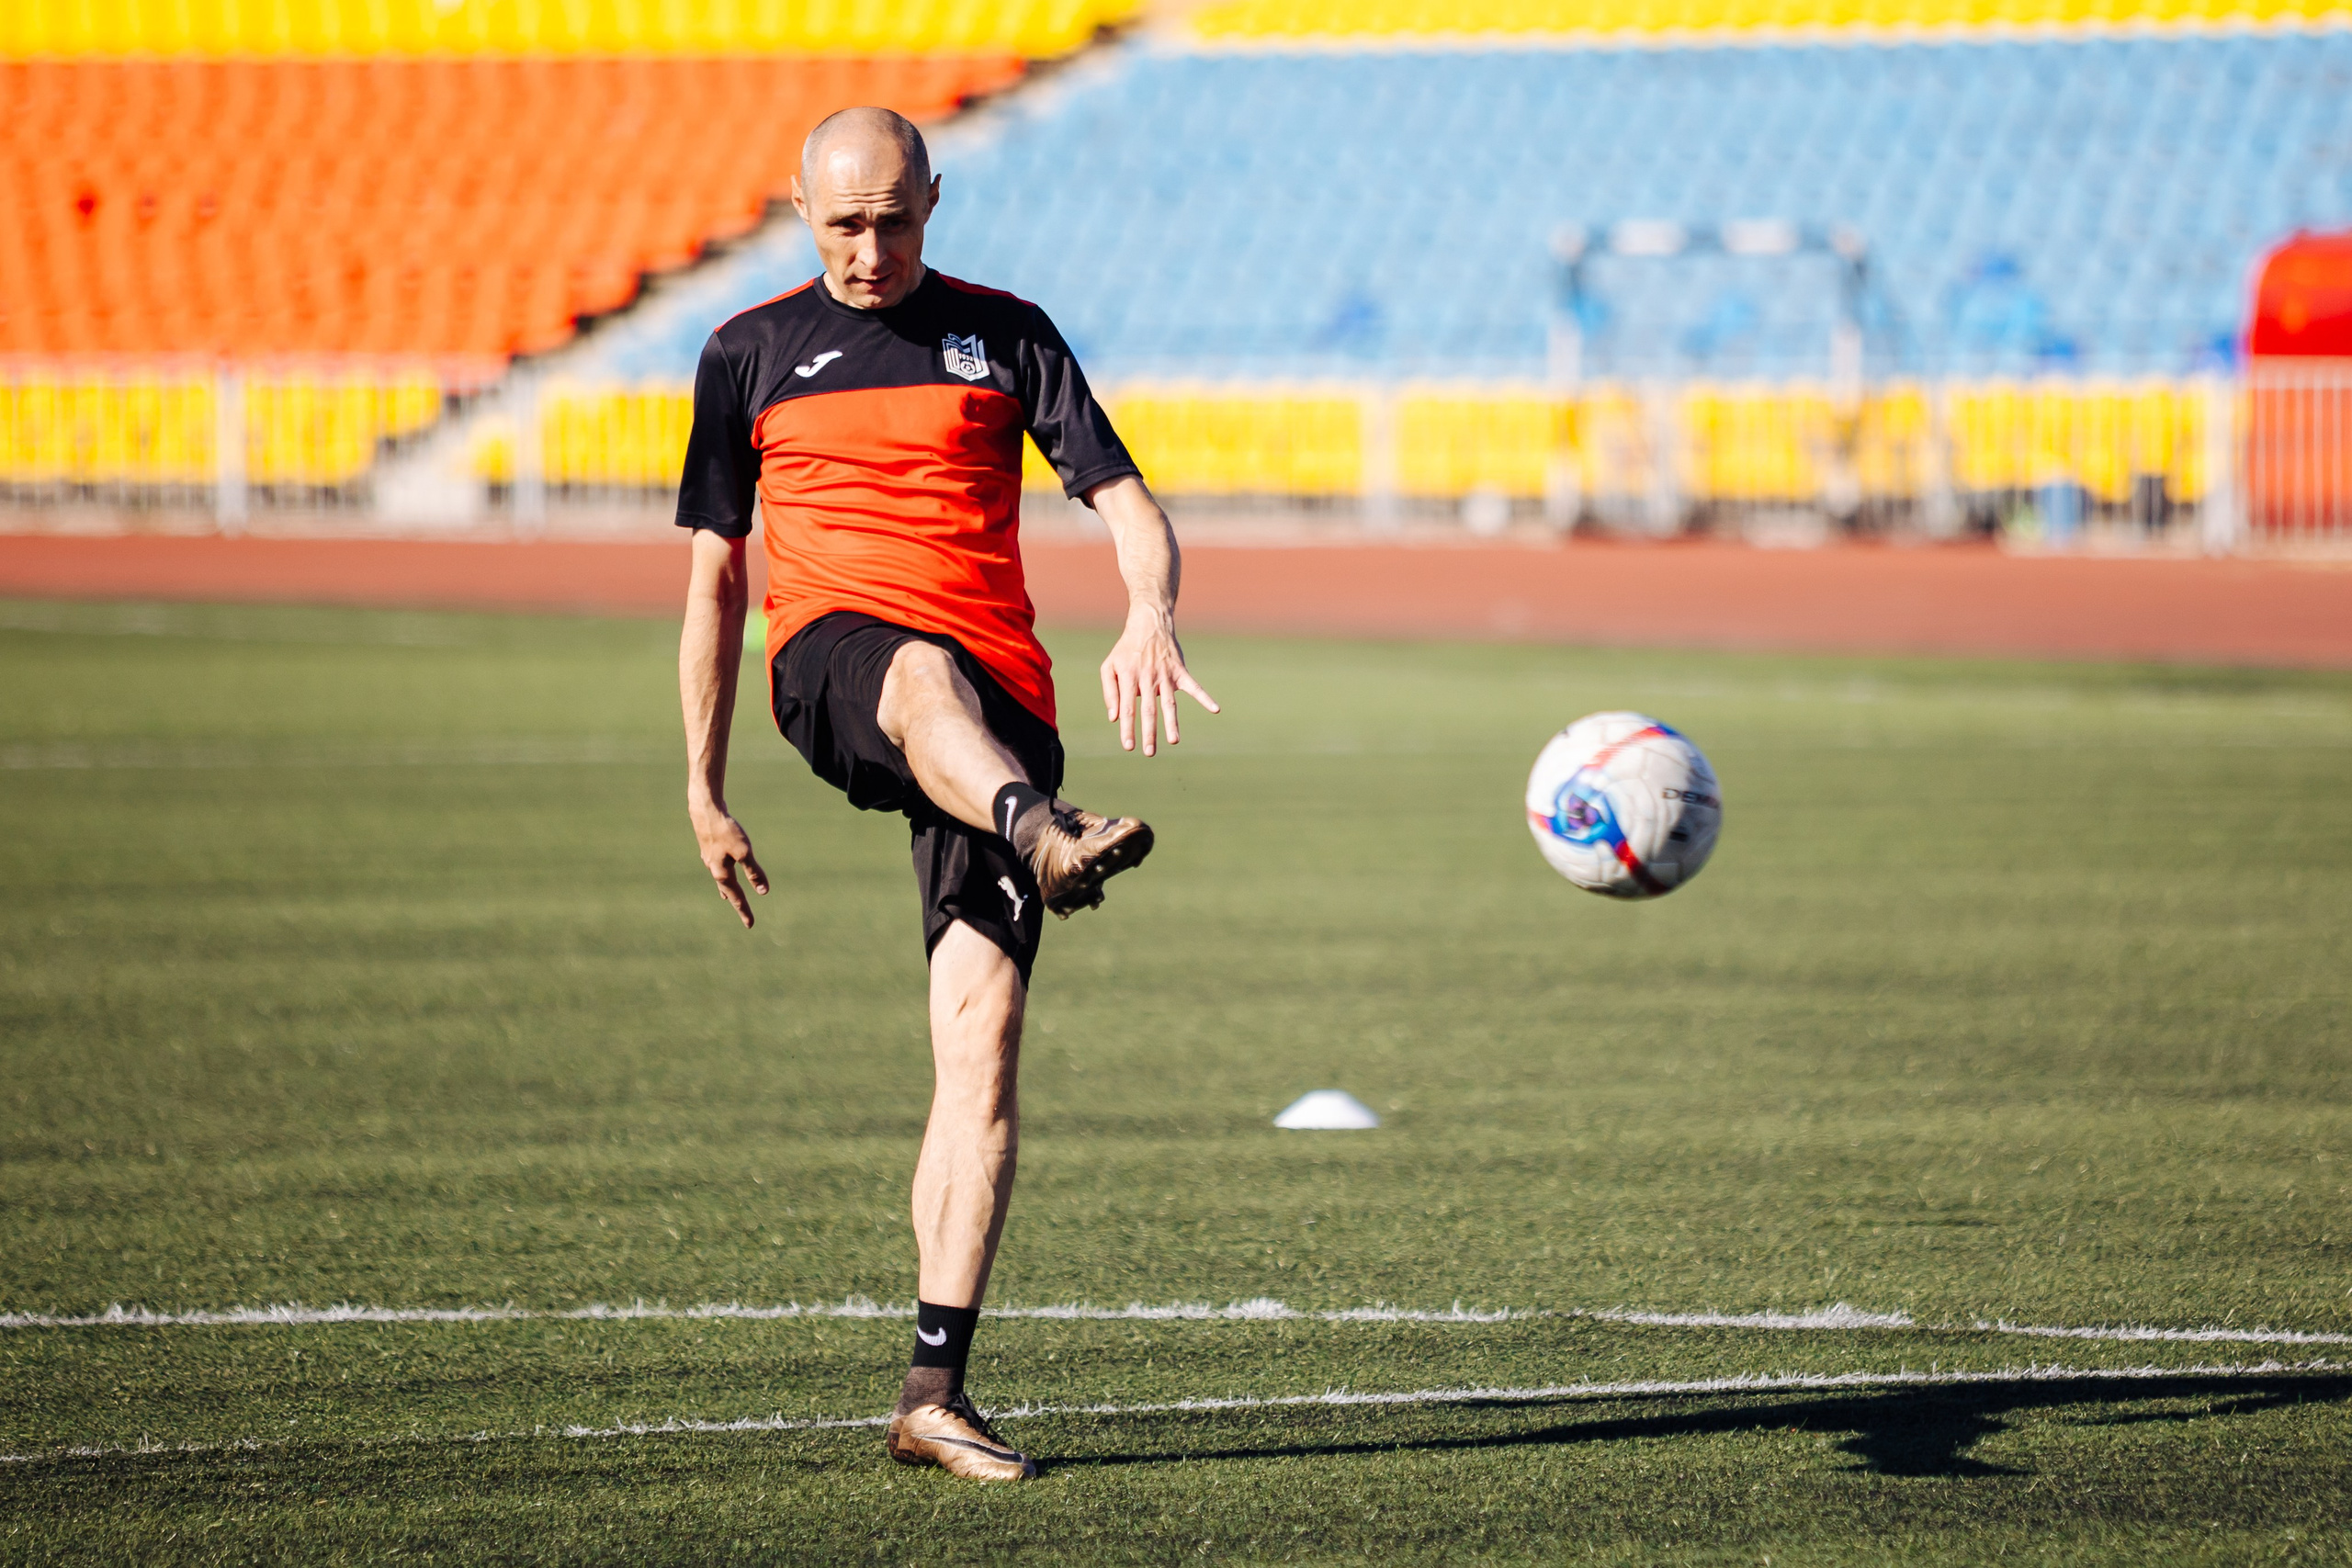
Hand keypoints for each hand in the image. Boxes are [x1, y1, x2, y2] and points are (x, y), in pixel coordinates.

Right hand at [690, 800, 768, 926]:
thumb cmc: (726, 830)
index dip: (745, 910)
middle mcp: (713, 869)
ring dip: (726, 889)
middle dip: (737, 903)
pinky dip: (722, 873)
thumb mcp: (744, 852)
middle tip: (744, 916)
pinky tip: (720, 870)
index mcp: (721, 873)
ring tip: (727, 898)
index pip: (737, 897)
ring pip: (720, 878)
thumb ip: (753, 871)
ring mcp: (709, 858)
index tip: (750, 925)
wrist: (705, 809)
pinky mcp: (709, 847)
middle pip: (727, 891)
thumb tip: (763, 892)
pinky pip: (717, 866)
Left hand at [1099, 605, 1219, 756]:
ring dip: (1172, 722)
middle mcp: (1147, 677)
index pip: (1128, 708)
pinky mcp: (1180, 671)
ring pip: (1169, 702)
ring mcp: (1165, 674)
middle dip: (1149, 732)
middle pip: (1148, 710)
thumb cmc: (1126, 650)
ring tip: (1174, 741)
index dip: (1128, 728)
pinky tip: (1215, 709)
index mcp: (1128, 677)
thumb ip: (1109, 692)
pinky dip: (1205, 697)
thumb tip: (1114, 718)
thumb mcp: (1109, 666)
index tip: (1128, 747)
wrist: (1148, 624)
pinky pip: (1194, 686)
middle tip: (1149, 752)